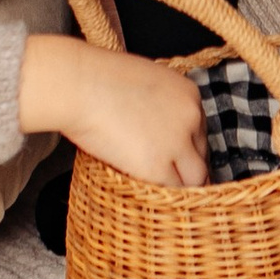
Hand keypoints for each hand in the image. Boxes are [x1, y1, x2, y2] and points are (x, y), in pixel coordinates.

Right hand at [18, 32, 208, 187]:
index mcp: (189, 94)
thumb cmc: (96, 78)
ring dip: (178, 185)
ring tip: (164, 197)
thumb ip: (158, 103)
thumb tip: (154, 128)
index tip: (173, 159)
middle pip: (201, 155)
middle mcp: (191, 117)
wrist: (78, 84)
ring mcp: (177, 143)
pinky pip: (171, 192)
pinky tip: (152, 200)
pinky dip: (163, 197)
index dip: (185, 148)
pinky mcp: (157, 166)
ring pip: (194, 178)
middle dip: (184, 167)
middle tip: (166, 179)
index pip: (199, 132)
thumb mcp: (143, 80)